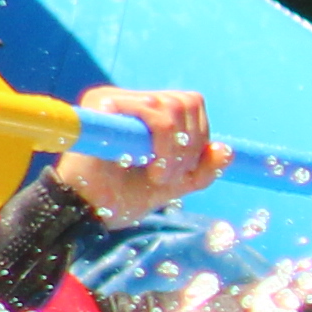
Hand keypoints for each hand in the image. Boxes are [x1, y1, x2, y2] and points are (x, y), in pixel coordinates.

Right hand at [54, 86, 225, 219]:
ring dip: (176, 150)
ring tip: (160, 176)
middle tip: (171, 177)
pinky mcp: (102, 104)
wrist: (85, 212)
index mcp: (148, 114)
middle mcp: (132, 101)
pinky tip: (150, 168)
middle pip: (186, 101)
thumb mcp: (173, 185)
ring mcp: (115, 99)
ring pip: (171, 106)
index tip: (186, 171)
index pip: (191, 104)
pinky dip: (163, 143)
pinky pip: (150, 111)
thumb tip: (226, 150)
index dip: (199, 136)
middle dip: (190, 146)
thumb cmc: (122, 198)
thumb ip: (202, 170)